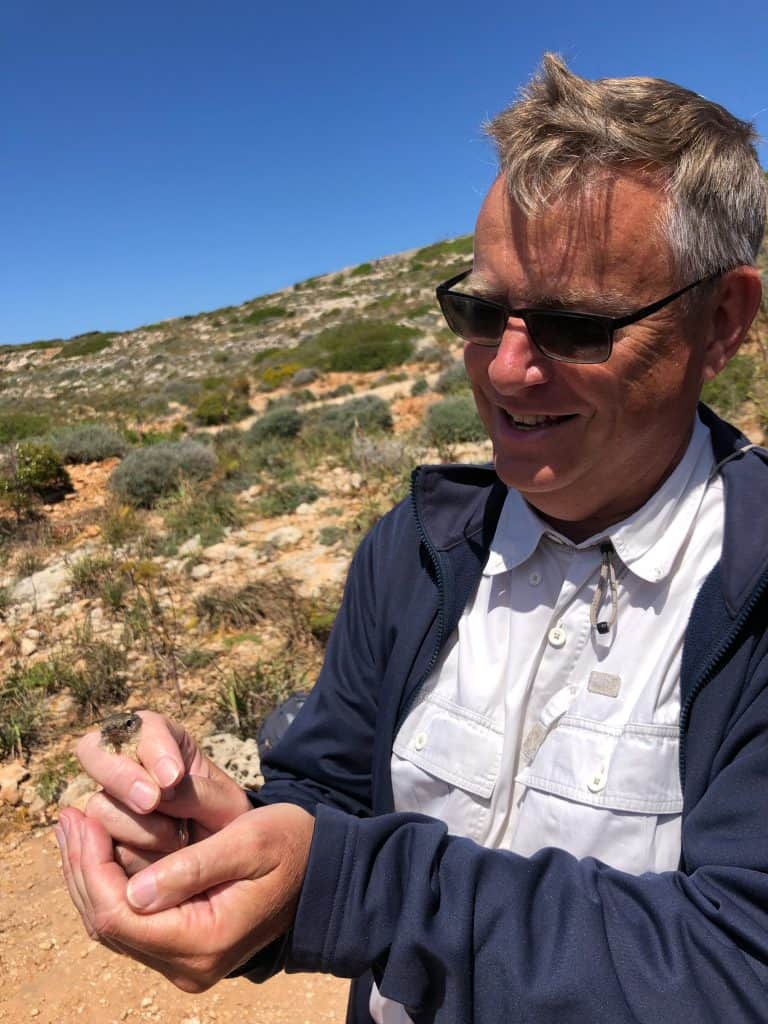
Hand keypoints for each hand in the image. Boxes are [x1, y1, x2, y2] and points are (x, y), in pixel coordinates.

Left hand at [55, 801, 314, 991]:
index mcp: (204, 940)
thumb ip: (192, 868)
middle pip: (107, 923)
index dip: (91, 865)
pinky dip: (109, 883)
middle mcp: (187, 964)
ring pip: (113, 924)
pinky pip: (131, 921)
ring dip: (88, 874)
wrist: (326, 875)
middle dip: (80, 867)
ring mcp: (184, 962)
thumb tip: (133, 892)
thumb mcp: (249, 842)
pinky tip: (98, 849)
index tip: (80, 817)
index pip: (120, 915)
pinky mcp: (184, 949)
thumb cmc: (293, 847)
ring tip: (72, 827)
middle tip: (65, 816)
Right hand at [77, 711, 250, 872]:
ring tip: (175, 838)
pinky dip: (131, 856)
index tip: (173, 777)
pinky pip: (100, 847)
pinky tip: (158, 860)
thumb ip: (197, 792)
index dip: (153, 750)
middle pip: (93, 752)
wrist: (220, 861)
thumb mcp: (224, 802)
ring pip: (99, 806)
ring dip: (137, 826)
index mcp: (159, 738)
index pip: (142, 727)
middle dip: (123, 778)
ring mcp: (108, 801)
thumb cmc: (224, 819)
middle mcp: (125, 764)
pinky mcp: (99, 840)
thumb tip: (158, 793)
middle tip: (151, 802)